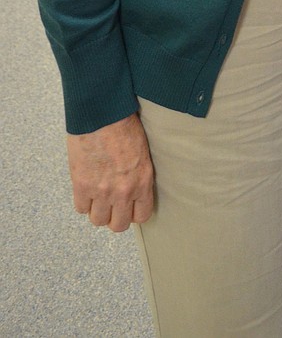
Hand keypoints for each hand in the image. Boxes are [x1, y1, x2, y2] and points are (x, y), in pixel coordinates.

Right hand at [66, 113, 153, 232]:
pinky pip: (81, 208)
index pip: (142, 216)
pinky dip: (83, 200)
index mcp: (143, 181)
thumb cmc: (124, 124)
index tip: (129, 206)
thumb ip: (138, 174)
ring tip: (97, 196)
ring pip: (98, 220)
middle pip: (119, 225)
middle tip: (111, 204)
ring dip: (97, 210)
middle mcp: (124, 191)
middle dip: (115, 217)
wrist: (103, 114)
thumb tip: (132, 187)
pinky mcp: (82, 186)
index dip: (133, 213)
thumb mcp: (142, 151)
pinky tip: (86, 187)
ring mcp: (102, 191)